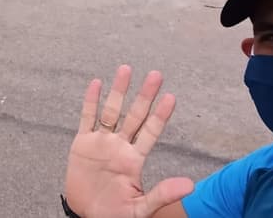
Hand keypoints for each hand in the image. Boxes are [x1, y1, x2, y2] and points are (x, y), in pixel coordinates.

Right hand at [64, 65, 193, 216]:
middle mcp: (120, 145)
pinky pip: (87, 118)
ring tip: (126, 69)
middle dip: (144, 95)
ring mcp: (101, 142)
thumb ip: (162, 194)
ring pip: (111, 111)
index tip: (171, 97)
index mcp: (135, 159)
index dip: (160, 115)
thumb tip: (191, 185)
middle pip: (134, 115)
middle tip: (156, 74)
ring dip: (118, 91)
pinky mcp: (82, 143)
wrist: (85, 215)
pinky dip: (91, 101)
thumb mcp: (140, 208)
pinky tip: (96, 84)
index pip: (151, 132)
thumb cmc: (114, 214)